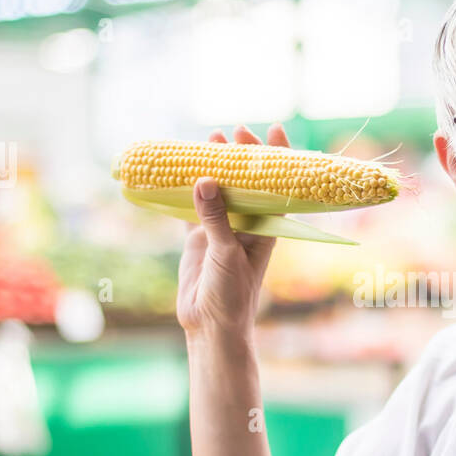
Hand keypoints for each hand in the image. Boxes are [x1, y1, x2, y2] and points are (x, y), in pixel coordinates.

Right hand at [177, 124, 285, 339]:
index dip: (277, 157)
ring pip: (218, 190)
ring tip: (209, 139)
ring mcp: (221, 229)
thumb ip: (216, 218)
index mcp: (266, 227)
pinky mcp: (198, 237)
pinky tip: (178, 169)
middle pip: (246, 181)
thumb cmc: (233, 294)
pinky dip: (185, 189)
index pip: (275, 185)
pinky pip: (191, 206)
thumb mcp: (227, 253)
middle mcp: (246, 224)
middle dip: (241, 156)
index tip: (274, 130)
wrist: (212, 326)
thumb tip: (204, 180)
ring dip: (214, 167)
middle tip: (234, 131)